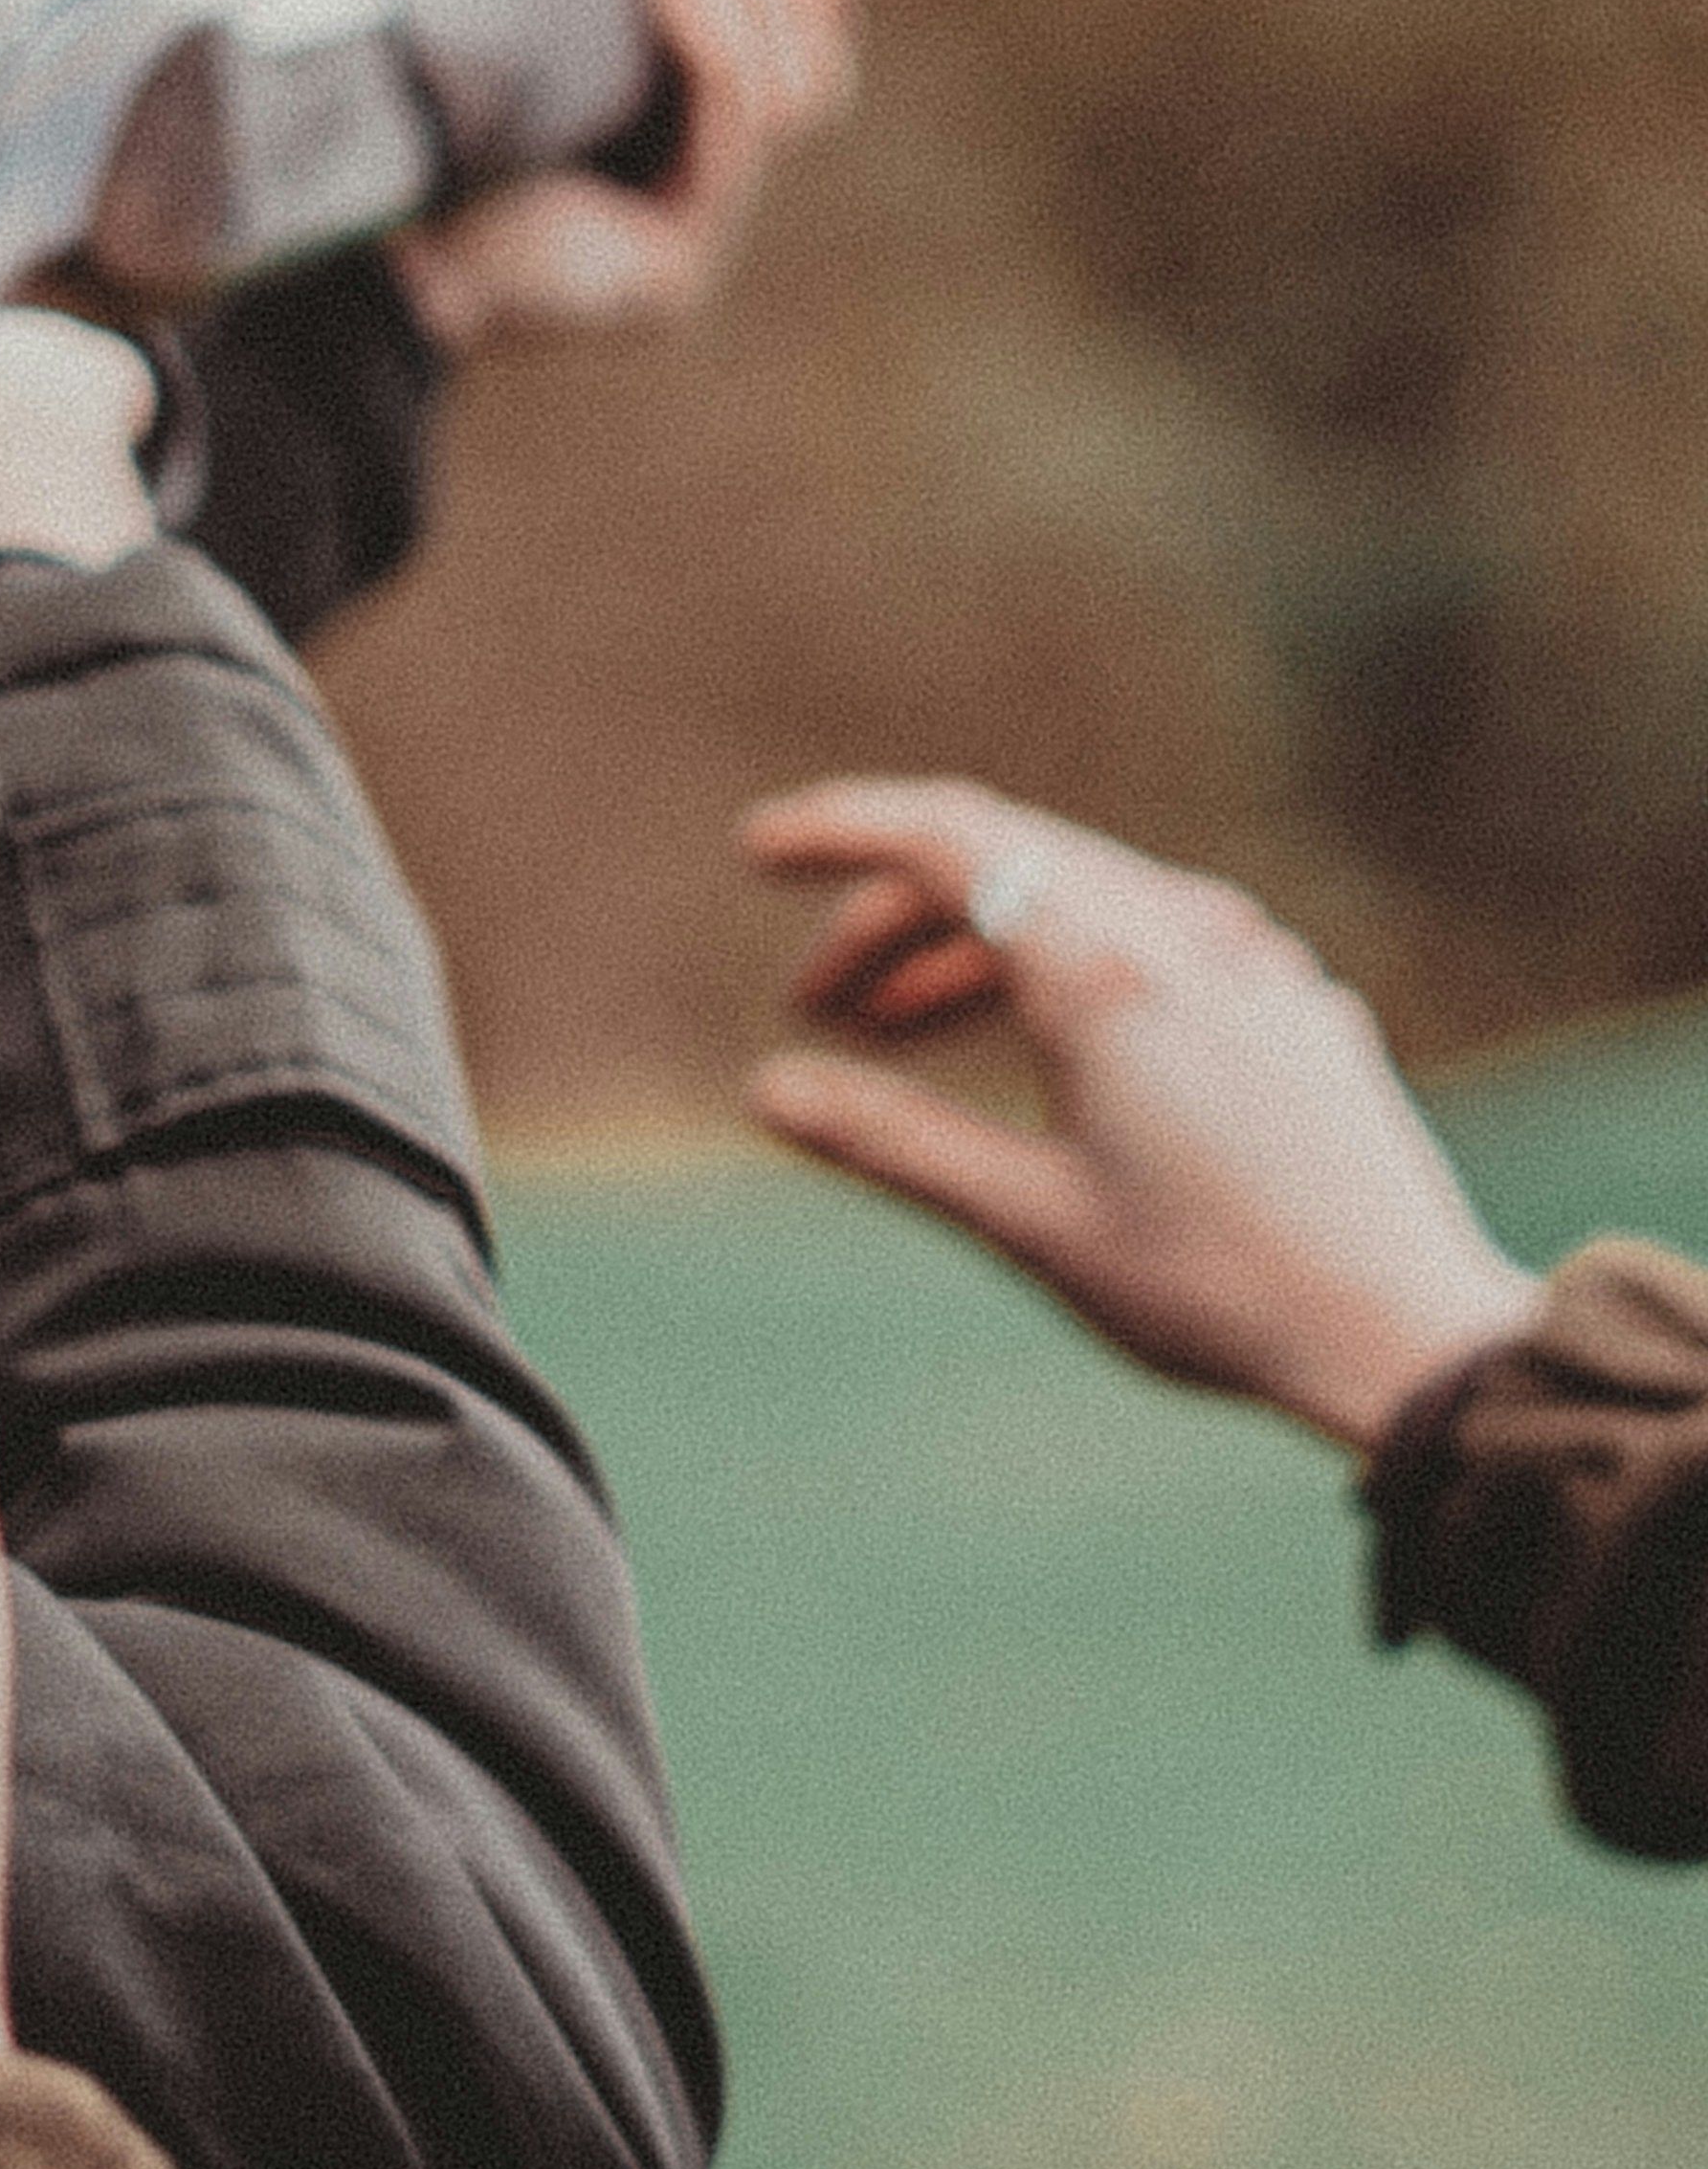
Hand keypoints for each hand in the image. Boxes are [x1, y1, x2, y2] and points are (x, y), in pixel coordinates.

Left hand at [392, 0, 857, 354]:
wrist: (366, 266)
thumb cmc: (427, 154)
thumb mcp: (533, 63)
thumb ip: (620, 12)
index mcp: (664, 171)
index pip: (795, 78)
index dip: (799, 0)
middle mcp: (691, 219)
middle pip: (805, 86)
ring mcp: (691, 255)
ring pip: (784, 105)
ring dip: (745, 2)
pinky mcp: (671, 276)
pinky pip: (727, 140)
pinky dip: (713, 50)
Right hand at [741, 777, 1533, 1451]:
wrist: (1411, 1337)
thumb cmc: (1217, 1289)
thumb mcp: (1029, 1220)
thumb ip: (892, 1142)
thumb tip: (768, 1092)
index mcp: (1103, 971)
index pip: (942, 839)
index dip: (838, 831)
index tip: (756, 851)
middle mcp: (1180, 934)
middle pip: (998, 860)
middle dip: (888, 917)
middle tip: (817, 1006)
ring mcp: (1249, 959)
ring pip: (1073, 896)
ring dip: (969, 946)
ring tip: (896, 1035)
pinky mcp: (1292, 1001)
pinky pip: (1147, 934)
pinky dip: (1056, 963)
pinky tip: (1039, 1051)